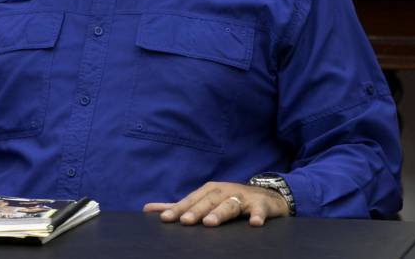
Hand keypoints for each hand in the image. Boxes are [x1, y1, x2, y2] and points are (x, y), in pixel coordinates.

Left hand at [144, 181, 288, 227]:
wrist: (266, 196)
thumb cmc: (230, 199)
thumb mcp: (204, 200)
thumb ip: (179, 206)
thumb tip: (148, 209)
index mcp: (209, 191)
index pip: (190, 200)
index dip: (178, 209)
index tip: (165, 219)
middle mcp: (224, 191)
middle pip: (208, 201)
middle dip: (196, 211)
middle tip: (185, 222)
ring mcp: (242, 197)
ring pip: (230, 205)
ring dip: (220, 213)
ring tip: (210, 223)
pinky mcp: (260, 205)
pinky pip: (259, 211)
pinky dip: (257, 216)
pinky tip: (253, 223)